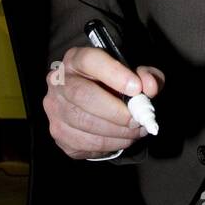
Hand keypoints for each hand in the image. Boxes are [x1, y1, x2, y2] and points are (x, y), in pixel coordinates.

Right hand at [44, 46, 163, 159]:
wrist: (95, 107)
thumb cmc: (115, 86)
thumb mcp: (134, 75)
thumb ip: (146, 76)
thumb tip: (149, 87)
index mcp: (76, 59)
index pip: (89, 60)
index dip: (114, 73)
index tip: (137, 88)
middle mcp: (59, 82)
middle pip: (82, 95)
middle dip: (115, 111)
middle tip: (137, 119)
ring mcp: (55, 108)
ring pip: (83, 122)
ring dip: (116, 131)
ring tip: (136, 130)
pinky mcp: (59, 133)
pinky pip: (84, 143)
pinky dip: (109, 144)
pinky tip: (123, 139)